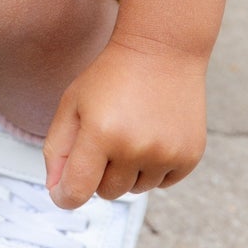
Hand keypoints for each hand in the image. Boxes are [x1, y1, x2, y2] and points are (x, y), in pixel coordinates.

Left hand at [42, 34, 208, 208]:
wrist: (161, 51)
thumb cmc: (109, 77)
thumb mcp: (72, 104)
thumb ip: (57, 150)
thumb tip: (58, 193)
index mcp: (100, 134)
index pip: (77, 191)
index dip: (64, 196)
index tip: (62, 191)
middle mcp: (136, 148)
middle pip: (107, 192)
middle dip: (99, 173)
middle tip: (104, 139)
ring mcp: (167, 153)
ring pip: (135, 189)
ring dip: (128, 171)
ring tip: (130, 132)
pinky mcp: (190, 156)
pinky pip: (162, 183)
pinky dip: (153, 168)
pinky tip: (151, 135)